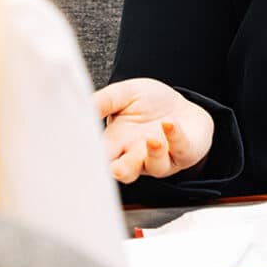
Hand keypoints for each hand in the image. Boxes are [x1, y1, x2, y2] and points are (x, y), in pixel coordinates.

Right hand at [94, 78, 213, 183]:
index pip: (100, 156)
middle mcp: (136, 155)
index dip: (92, 160)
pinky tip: (170, 124)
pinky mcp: (184, 153)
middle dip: (120, 171)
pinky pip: (180, 150)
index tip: (86, 158)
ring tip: (152, 139)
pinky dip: (175, 137)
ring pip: (155, 166)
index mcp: (116, 143)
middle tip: (116, 168)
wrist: (182, 108)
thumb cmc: (151, 104)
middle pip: (124, 172)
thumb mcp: (124, 94)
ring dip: (153, 154)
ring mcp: (161, 157)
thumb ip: (104, 101)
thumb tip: (82, 105)